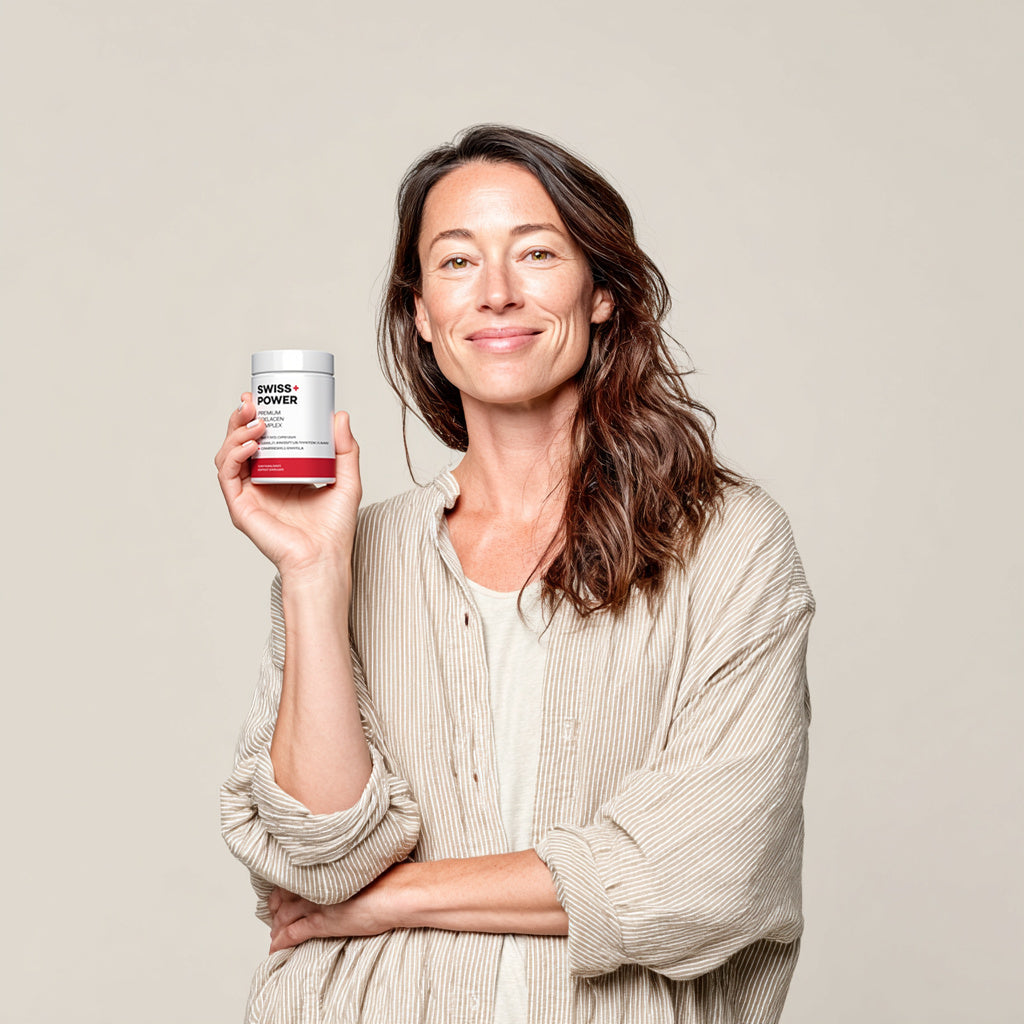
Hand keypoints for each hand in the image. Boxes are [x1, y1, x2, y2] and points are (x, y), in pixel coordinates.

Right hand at [214, 393, 362, 577]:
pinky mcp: (240, 507)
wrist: (324, 558)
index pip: (263, 439)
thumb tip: (340, 415)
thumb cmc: (335, 528)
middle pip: (240, 442)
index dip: (257, 417)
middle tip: (252, 401)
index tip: (263, 396)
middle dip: (241, 418)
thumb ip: (346, 450)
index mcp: (282, 474)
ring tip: (256, 422)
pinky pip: (228, 475)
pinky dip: (234, 455)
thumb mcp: (347, 480)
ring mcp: (249, 495)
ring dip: (236, 433)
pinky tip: (250, 445)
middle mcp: (261, 483)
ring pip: (228, 455)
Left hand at [268, 873, 399, 951]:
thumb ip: (346, 875)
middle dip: (276, 911)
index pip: (292, 878)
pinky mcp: (321, 923)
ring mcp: (317, 903)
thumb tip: (346, 879)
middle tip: (275, 920)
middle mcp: (317, 883)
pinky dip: (282, 941)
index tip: (280, 898)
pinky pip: (293, 933)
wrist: (399, 893)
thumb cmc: (389, 880)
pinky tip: (276, 947)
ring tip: (275, 936)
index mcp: (325, 868)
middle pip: (284, 898)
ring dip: (277, 928)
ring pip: (285, 916)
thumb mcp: (362, 871)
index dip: (282, 891)